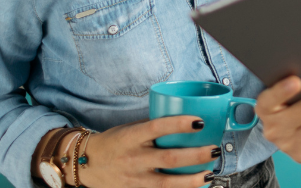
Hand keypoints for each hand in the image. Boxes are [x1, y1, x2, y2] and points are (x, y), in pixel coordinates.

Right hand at [70, 116, 222, 187]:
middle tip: (214, 149)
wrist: (86, 164)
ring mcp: (133, 179)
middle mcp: (132, 159)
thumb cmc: (114, 142)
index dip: (179, 123)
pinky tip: (194, 187)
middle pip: (169, 158)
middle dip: (196, 155)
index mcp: (131, 137)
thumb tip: (185, 120)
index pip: (157, 127)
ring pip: (166, 183)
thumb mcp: (130, 129)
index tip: (199, 121)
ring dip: (191, 180)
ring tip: (209, 174)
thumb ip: (153, 127)